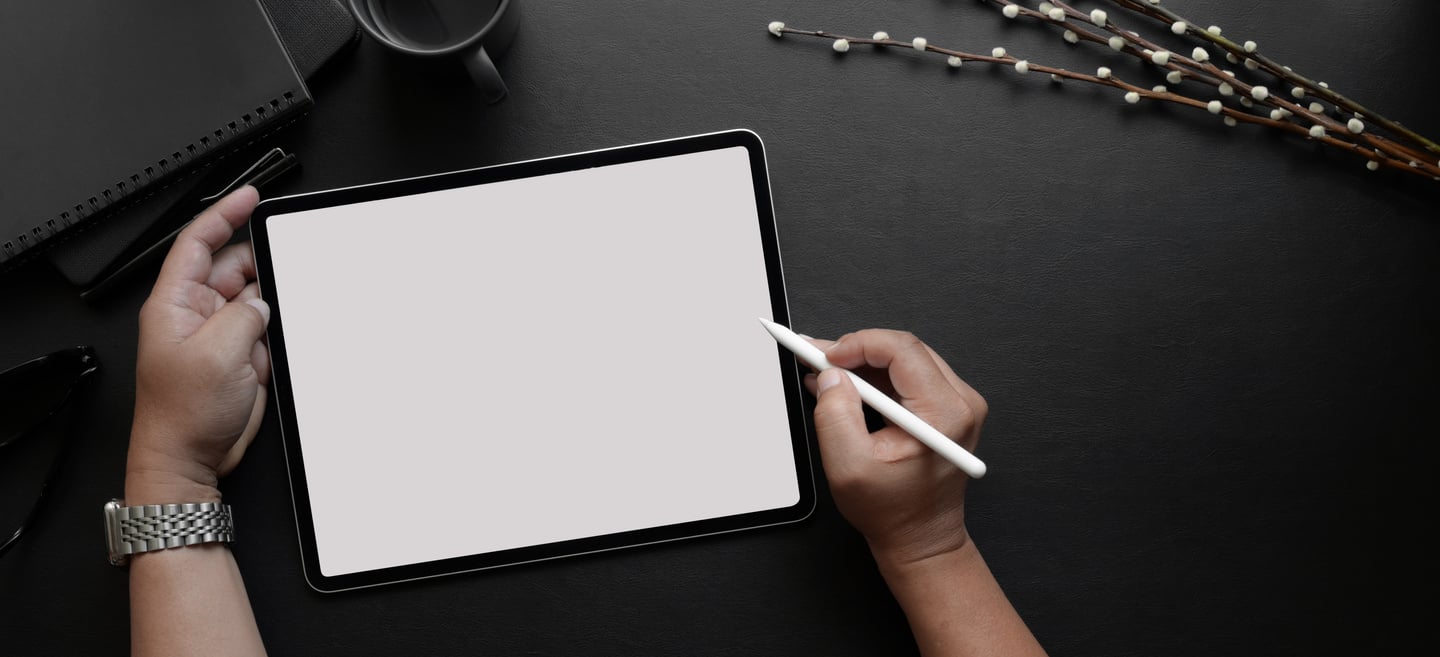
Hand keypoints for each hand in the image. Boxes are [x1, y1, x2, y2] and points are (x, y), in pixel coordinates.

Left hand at [126, 187, 269, 503]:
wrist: (190, 458)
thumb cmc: (182, 415)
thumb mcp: (217, 354)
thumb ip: (245, 316)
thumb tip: (263, 302)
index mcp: (174, 304)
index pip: (196, 243)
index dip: (223, 215)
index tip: (249, 197)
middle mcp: (196, 314)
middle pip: (233, 267)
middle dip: (259, 263)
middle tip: (285, 261)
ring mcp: (220, 335)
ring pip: (255, 298)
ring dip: (272, 302)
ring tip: (282, 310)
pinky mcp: (240, 357)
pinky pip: (266, 329)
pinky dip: (279, 329)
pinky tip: (282, 336)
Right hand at [805, 329, 986, 566]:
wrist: (920, 537)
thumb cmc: (893, 512)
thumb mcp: (848, 467)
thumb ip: (834, 416)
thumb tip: (830, 376)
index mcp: (944, 415)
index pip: (902, 351)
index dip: (857, 344)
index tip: (824, 355)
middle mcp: (960, 404)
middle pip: (903, 350)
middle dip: (854, 350)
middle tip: (815, 356)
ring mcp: (957, 405)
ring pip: (903, 359)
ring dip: (861, 363)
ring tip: (824, 371)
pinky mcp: (947, 408)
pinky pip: (908, 376)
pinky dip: (874, 377)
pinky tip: (845, 384)